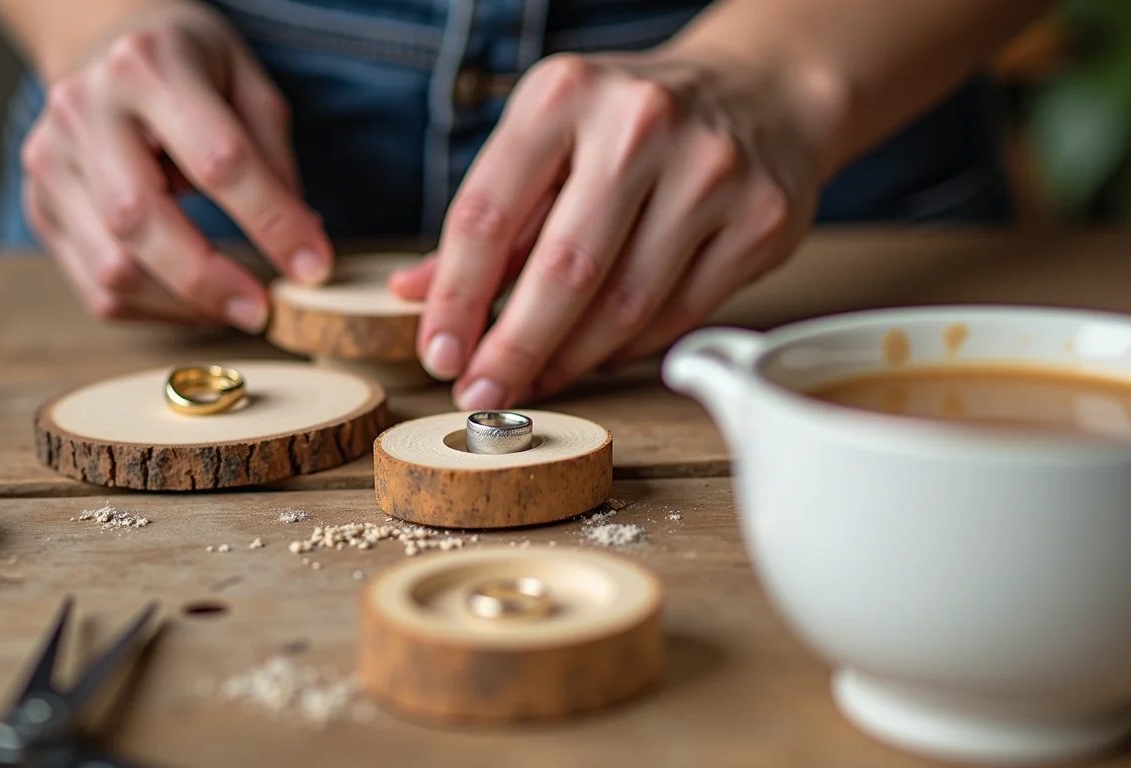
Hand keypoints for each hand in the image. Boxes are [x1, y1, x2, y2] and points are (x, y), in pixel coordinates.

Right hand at [21, 3, 332, 330]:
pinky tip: (193, 303)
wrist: (105, 44)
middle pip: (140, 220)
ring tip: (234, 307)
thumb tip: (302, 249)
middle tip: (263, 310)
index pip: (218, 160)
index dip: (271, 222)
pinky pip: (95, 288)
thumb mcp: (249, 84)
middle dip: (210, 280)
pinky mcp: (39, 206)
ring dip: (182, 306)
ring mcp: (50, 159)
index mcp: (148, 66)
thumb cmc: (190, 68)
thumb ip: (275, 162)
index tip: (313, 267)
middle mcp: (84, 109)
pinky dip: (153, 311)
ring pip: (111, 267)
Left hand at [391, 47, 839, 407]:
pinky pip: (677, 315)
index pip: (488, 214)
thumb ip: (488, 219)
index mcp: (564, 94)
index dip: (455, 298)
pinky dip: (626, 348)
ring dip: (569, 358)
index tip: (438, 354)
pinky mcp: (760, 219)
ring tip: (535, 380)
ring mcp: (710, 171)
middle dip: (513, 347)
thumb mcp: (549, 139)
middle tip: (480, 392)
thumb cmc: (630, 124)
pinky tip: (596, 355)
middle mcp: (640, 124)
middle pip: (563, 270)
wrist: (760, 92)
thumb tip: (412, 295)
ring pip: (624, 304)